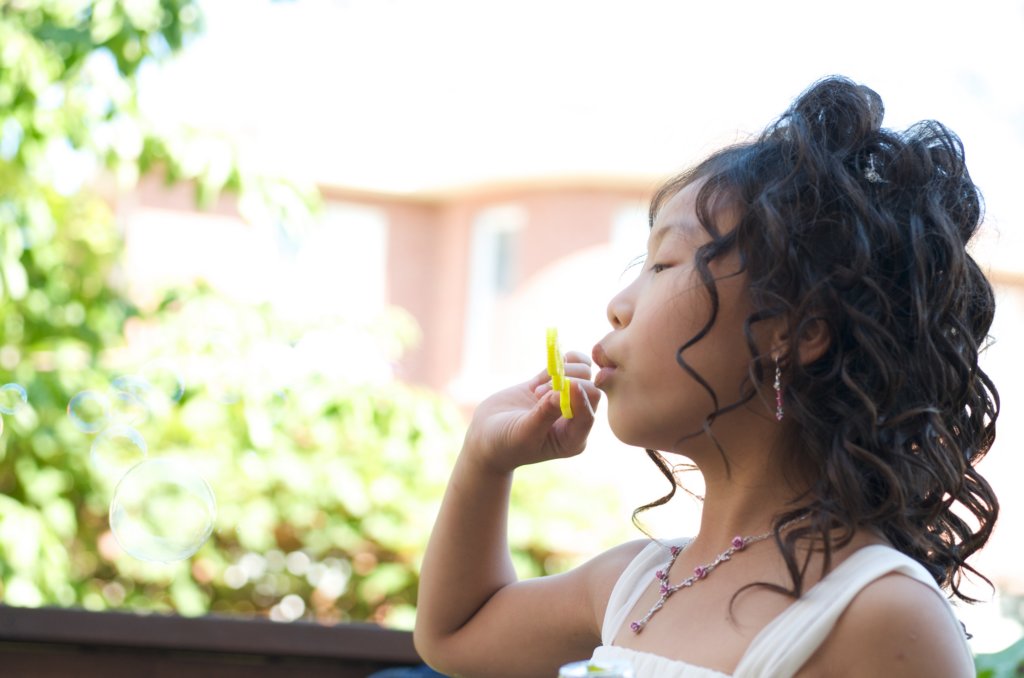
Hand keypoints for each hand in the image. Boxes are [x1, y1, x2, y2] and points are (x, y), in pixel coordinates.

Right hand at [464, 351, 601, 474]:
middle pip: (590, 389)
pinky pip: (569, 364)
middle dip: (567, 384)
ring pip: (583, 373)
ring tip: (535, 389)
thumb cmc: (505, 443)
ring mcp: (566, 400)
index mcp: (573, 438)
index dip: (580, 396)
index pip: (588, 413)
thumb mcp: (524, 432)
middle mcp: (575, 419)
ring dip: (561, 373)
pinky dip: (557, 363)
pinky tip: (537, 380)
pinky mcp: (553, 384)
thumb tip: (566, 392)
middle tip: (537, 394)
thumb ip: (545, 414)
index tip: (565, 384)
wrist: (486, 435)